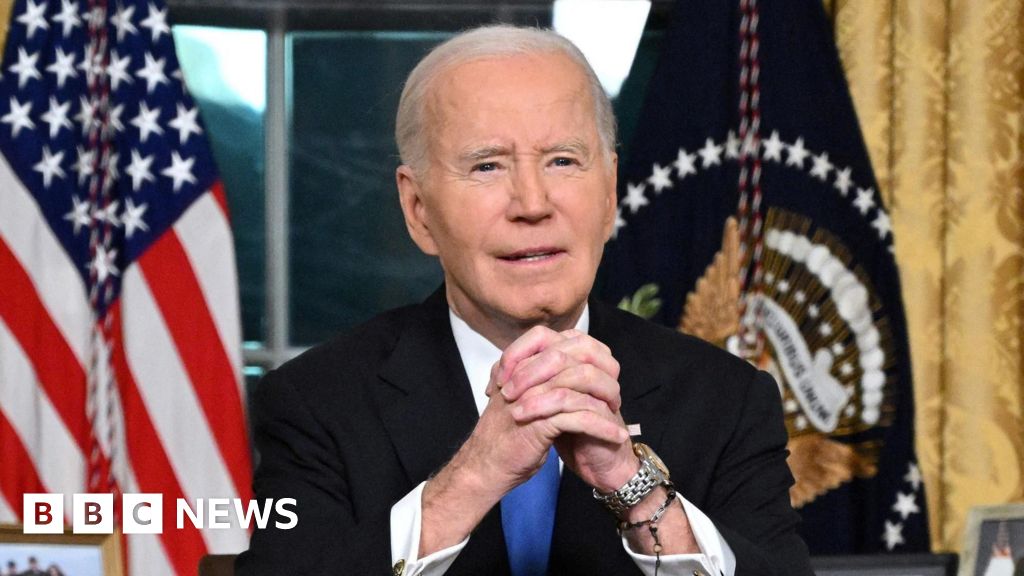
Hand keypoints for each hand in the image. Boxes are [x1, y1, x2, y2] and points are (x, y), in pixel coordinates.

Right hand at [419, 326, 628, 554]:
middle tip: (615, 398)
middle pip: (575, 360)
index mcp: (520, 365)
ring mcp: (531, 396)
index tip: (606, 376)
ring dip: (606, 402)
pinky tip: (616, 436)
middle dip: (602, 377)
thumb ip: (538, 378)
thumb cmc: (507, 435)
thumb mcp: (522, 399)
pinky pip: (579, 418)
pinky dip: (602, 427)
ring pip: (580, 386)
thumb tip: (573, 365)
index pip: (562, 342)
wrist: (486, 467)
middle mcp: (524, 375)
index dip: (590, 355)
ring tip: (618, 417)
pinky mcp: (538, 422)